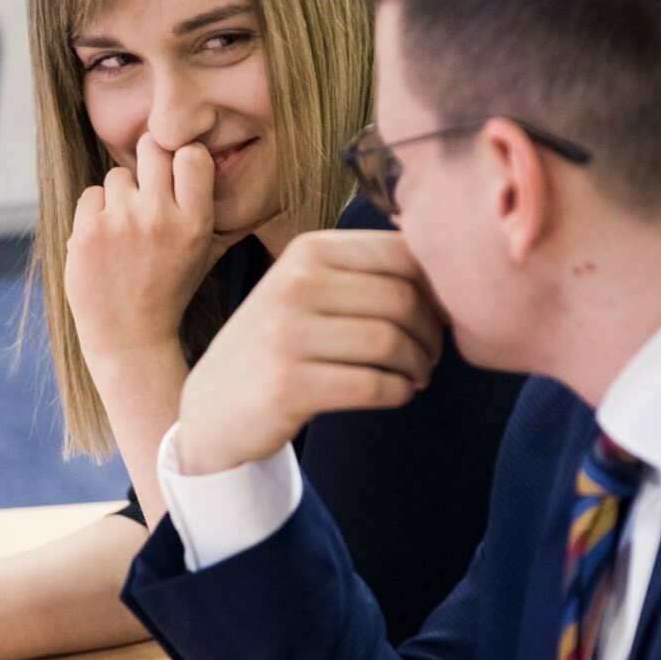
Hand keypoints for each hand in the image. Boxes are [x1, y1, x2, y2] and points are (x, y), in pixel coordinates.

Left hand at [65, 137, 220, 392]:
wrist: (130, 338)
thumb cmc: (169, 292)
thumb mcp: (203, 254)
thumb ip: (204, 207)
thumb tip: (197, 153)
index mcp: (196, 223)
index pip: (192, 154)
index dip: (181, 156)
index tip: (176, 171)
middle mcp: (160, 218)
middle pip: (152, 148)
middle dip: (149, 160)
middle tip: (147, 186)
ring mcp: (121, 223)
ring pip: (118, 175)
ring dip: (121, 195)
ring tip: (126, 230)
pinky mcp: (86, 233)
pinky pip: (91, 195)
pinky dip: (96, 213)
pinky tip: (106, 242)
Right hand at [177, 228, 443, 474]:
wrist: (214, 409)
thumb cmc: (278, 346)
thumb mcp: (307, 290)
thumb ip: (364, 273)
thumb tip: (446, 272)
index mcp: (307, 250)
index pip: (401, 253)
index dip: (438, 286)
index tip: (442, 314)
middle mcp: (295, 284)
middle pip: (402, 299)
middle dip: (432, 332)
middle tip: (430, 354)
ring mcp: (287, 335)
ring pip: (391, 342)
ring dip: (419, 365)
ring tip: (415, 375)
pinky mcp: (288, 385)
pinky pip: (374, 385)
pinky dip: (399, 392)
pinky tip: (396, 392)